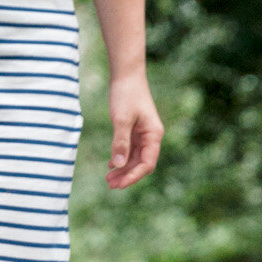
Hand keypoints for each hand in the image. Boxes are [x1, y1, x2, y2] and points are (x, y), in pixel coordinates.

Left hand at [106, 71, 162, 189]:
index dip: (134, 176)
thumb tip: (117, 164)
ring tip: (108, 179)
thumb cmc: (126, 95)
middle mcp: (151, 136)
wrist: (126, 76)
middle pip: (141, 163)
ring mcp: (143, 134)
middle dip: (127, 175)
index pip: (147, 163)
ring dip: (122, 169)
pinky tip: (110, 166)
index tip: (120, 184)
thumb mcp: (121, 119)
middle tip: (110, 185)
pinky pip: (129, 150)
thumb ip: (120, 142)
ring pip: (134, 158)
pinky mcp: (134, 130)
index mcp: (154, 135)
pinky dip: (120, 158)